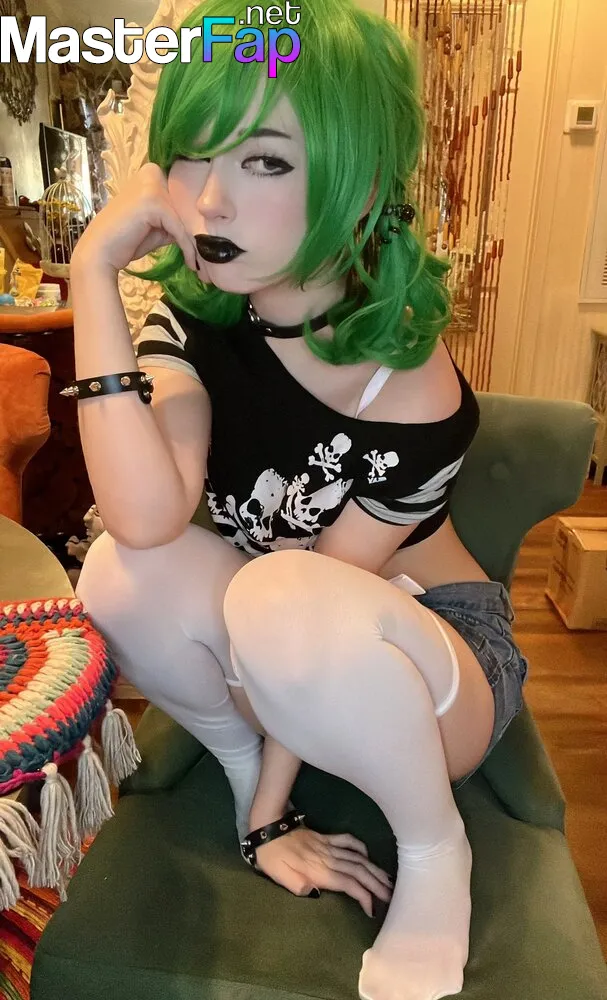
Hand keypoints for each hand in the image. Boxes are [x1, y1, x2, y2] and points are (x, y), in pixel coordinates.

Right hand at [71, 162, 208, 277]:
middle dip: (198, 230)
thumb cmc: (128, 239)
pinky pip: (179, 228)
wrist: (101, 252)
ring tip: (202, 262)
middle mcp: (152, 173)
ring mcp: (152, 185)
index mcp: (152, 173)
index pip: (184, 195)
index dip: (195, 217)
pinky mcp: (153, 202)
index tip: (206, 239)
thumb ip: (176, 218)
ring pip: (185, 217)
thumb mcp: (158, 225)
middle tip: (209, 254)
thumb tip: (202, 224)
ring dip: (195, 242)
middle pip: (187, 204)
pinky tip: (192, 263)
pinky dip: (188, 248)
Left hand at [253, 827, 392, 917]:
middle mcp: (329, 859)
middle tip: (391, 896)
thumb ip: (299, 886)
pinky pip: (348, 841)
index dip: (364, 896)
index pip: (349, 885)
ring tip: (387, 879)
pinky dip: (360, 847)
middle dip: (377, 884)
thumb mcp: (280, 877)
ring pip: (357, 857)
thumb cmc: (272, 857)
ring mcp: (329, 846)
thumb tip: (317, 894)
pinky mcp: (325, 837)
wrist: (268, 828)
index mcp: (319, 872)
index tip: (373, 910)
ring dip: (374, 869)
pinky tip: (367, 854)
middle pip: (359, 871)